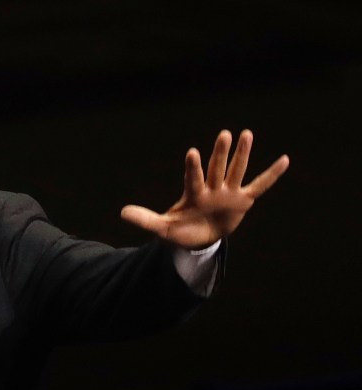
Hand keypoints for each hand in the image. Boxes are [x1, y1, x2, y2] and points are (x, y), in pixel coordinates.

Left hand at [120, 129, 288, 249]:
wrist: (198, 239)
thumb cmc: (180, 230)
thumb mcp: (162, 228)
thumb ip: (146, 219)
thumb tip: (122, 212)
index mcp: (193, 194)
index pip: (193, 178)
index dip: (192, 167)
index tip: (192, 152)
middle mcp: (212, 189)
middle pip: (216, 168)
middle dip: (220, 153)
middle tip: (224, 133)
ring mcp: (228, 193)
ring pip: (236, 171)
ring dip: (241, 155)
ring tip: (246, 133)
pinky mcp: (242, 201)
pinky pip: (259, 186)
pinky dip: (271, 175)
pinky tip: (284, 160)